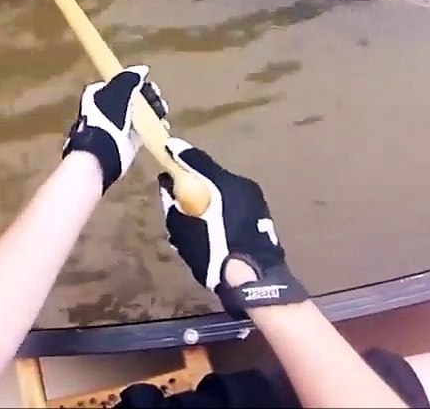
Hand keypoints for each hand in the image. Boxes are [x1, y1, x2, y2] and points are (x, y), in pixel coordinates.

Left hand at [63, 65, 168, 192]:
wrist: (102, 153)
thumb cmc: (106, 119)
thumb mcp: (118, 92)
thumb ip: (130, 79)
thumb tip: (142, 70)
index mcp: (98, 94)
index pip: (120, 82)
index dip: (135, 82)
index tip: (148, 84)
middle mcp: (106, 109)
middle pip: (132, 97)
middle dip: (147, 96)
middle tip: (157, 97)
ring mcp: (117, 126)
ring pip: (139, 113)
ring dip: (153, 110)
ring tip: (162, 110)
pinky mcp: (128, 141)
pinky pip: (144, 129)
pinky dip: (154, 126)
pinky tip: (163, 124)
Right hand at [158, 138, 306, 319]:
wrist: (255, 281)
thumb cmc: (216, 253)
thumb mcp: (185, 231)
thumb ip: (174, 205)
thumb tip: (167, 187)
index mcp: (223, 184)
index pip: (197, 160)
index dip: (180, 154)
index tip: (167, 148)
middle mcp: (242, 185)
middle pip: (212, 174)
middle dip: (194, 178)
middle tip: (177, 186)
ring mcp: (255, 200)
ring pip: (225, 189)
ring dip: (210, 194)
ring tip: (195, 210)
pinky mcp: (262, 215)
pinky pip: (235, 203)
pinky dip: (222, 206)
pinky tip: (213, 224)